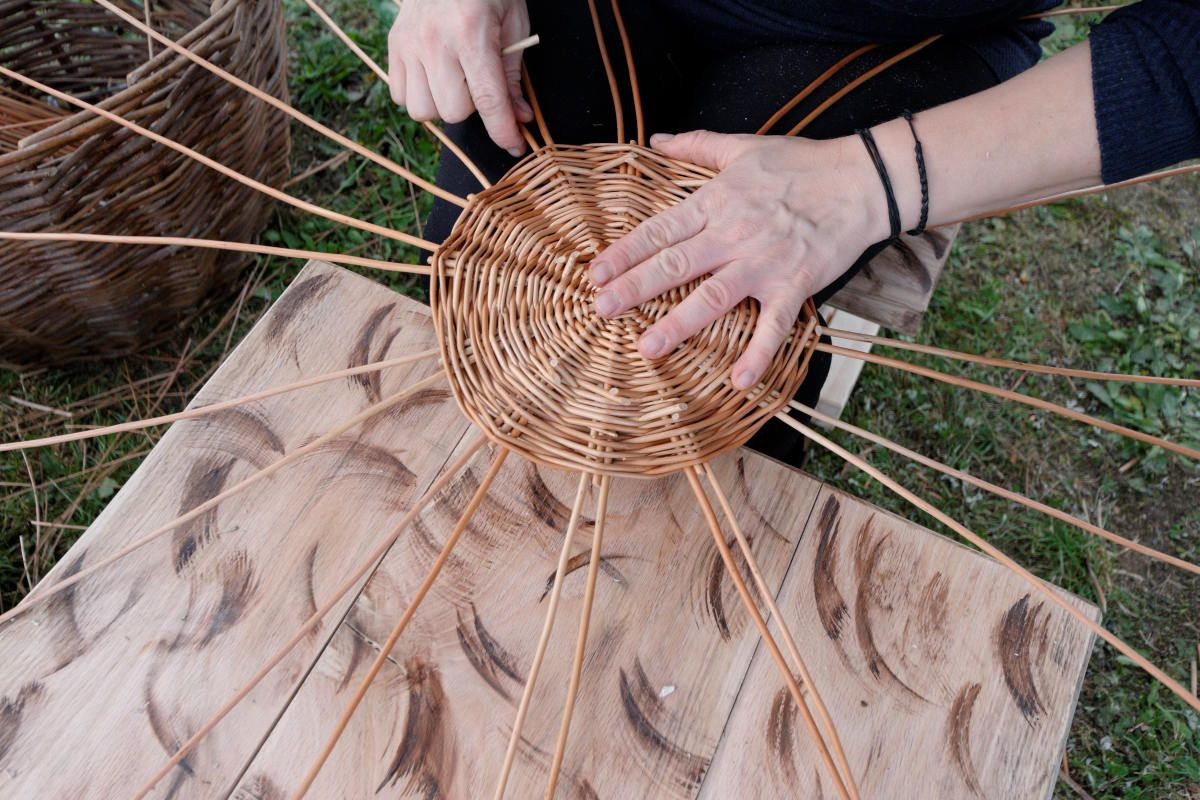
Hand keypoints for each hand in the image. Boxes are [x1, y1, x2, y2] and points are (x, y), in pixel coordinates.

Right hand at [388, 0, 532, 155]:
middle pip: (453, 111)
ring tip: (455, 79)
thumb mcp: (513, 24)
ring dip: (444, 104)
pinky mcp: (393, 45)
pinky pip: (400, 97)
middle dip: (473, 107)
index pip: (488, 100)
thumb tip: (519, 119)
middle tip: (480, 82)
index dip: (504, 131)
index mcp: (471, 33)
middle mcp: (434, 40)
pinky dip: (419, 95)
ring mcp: (408, 43)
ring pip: (423, 110)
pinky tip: (433, 76)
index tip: (514, 146)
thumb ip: (514, 76)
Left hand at [589, 130, 888, 389]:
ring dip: (679, 323)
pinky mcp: (795, 285)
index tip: (595, 273)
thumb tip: (656, 140)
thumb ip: (696, 145)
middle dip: (635, 287)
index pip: (660, 229)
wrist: (863, 181)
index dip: (626, 252)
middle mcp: (733, 234)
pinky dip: (758, 354)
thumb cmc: (802, 164)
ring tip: (648, 347)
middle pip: (675, 263)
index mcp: (716, 201)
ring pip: (713, 296)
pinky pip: (774, 325)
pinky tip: (737, 382)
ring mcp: (764, 262)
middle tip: (601, 309)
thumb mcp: (744, 146)